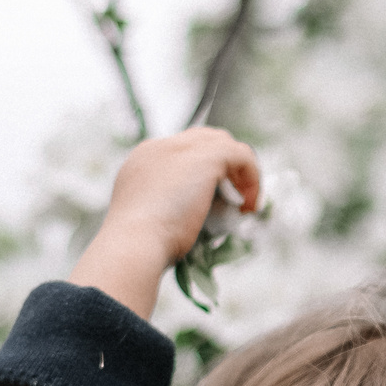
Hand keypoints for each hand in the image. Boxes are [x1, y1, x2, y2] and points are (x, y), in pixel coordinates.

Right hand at [69, 127, 260, 317]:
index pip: (180, 151)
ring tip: (243, 204)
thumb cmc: (138, 245)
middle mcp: (160, 147)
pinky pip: (242, 155)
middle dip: (222, 166)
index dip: (200, 172)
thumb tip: (188, 215)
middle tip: (233, 199)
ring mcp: (182, 148)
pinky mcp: (207, 157)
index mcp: (143, 160)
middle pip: (203, 140)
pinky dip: (252, 177)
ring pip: (223, 143)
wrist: (133, 243)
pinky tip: (249, 205)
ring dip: (238, 172)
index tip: (211, 200)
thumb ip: (165, 207)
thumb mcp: (147, 219)